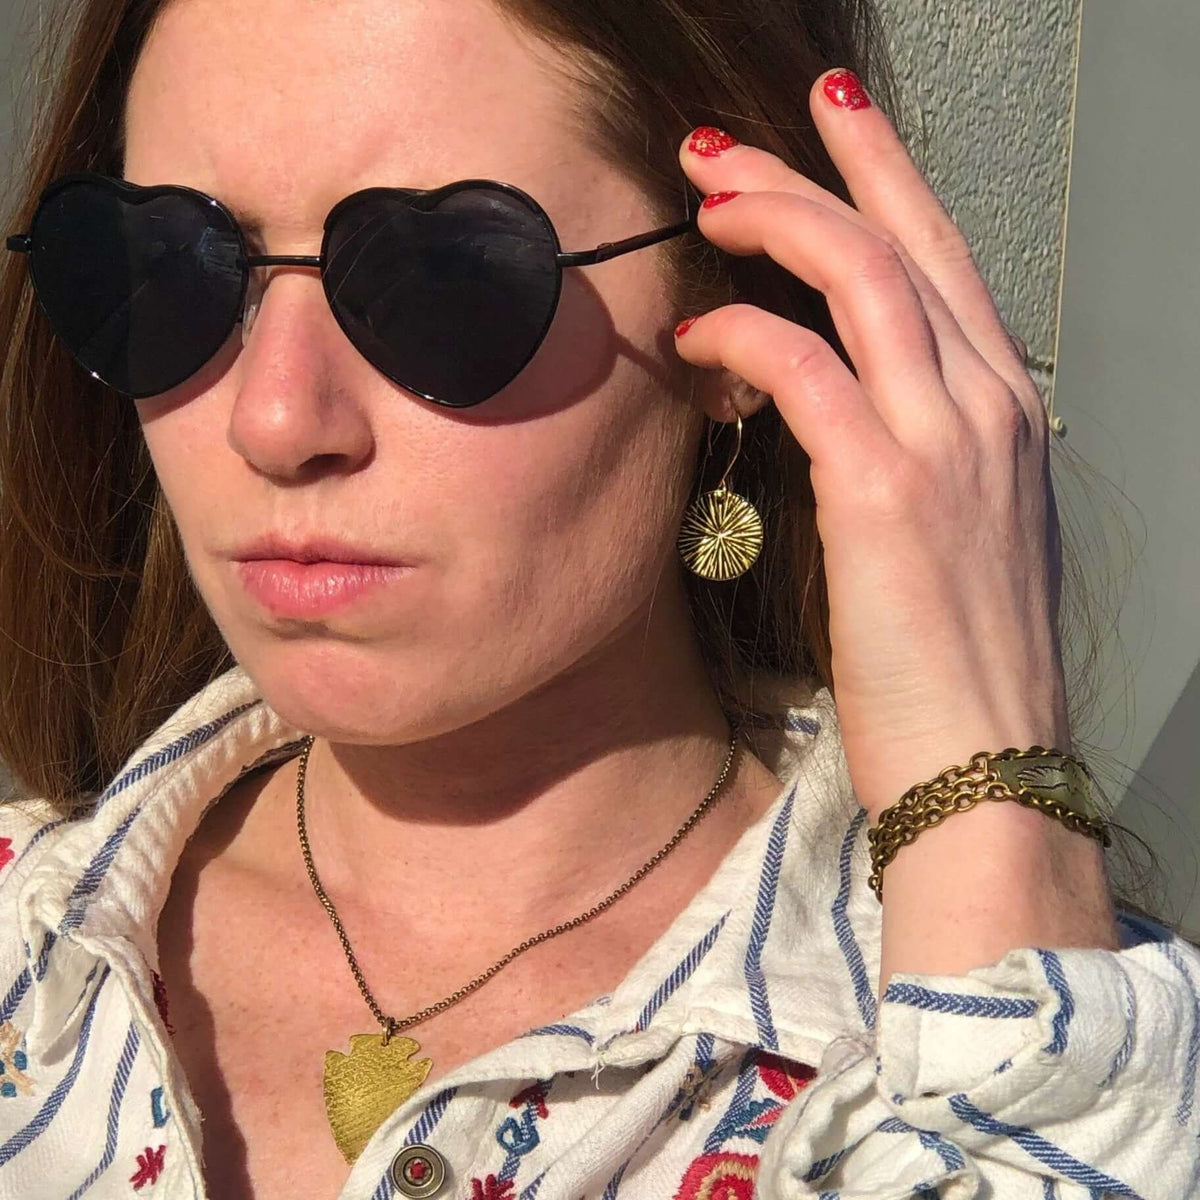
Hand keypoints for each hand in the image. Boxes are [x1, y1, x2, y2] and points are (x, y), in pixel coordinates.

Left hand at [673, 69, 1070, 819]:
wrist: (986, 768)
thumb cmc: (963, 666)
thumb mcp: (963, 536)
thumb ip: (922, 458)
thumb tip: (853, 417)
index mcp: (1007, 414)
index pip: (945, 261)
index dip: (884, 181)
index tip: (828, 131)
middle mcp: (989, 408)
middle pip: (902, 240)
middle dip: (815, 167)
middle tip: (727, 144)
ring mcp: (946, 444)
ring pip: (861, 275)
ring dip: (775, 220)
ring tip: (704, 202)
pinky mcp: (885, 494)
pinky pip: (805, 368)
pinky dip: (745, 336)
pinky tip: (696, 339)